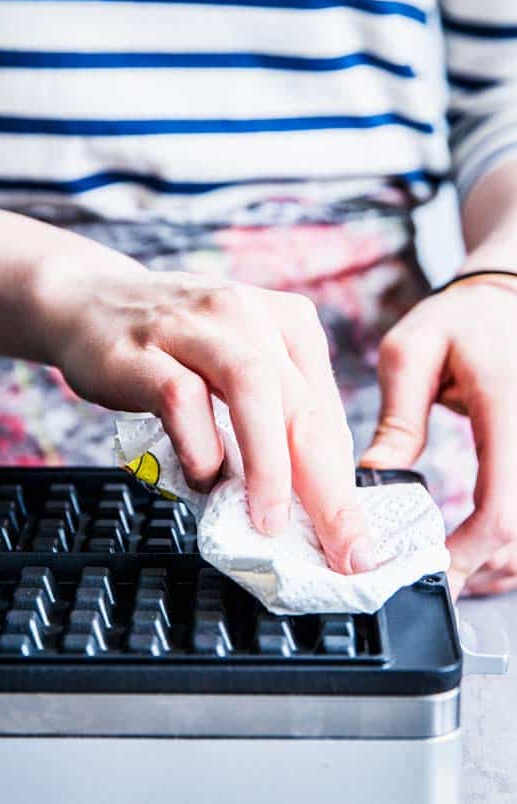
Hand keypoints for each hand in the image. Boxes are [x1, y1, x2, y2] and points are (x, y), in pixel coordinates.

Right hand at [37, 258, 375, 572]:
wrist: (87, 301)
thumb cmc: (171, 347)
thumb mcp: (236, 364)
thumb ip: (272, 417)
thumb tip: (305, 500)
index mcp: (286, 321)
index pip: (326, 412)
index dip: (344, 482)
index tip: (355, 538)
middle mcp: (248, 315)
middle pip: (302, 407)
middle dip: (329, 487)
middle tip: (344, 549)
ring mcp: (195, 326)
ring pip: (252, 389)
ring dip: (268, 465)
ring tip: (270, 520)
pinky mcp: (144, 349)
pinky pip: (182, 399)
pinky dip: (198, 447)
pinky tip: (200, 477)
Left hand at [361, 275, 516, 598]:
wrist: (506, 299)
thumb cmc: (459, 320)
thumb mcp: (411, 352)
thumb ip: (398, 419)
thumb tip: (373, 479)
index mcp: (508, 409)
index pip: (502, 505)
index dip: (467, 551)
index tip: (430, 572)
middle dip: (477, 564)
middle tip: (429, 575)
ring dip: (492, 556)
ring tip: (444, 561)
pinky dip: (502, 536)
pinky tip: (471, 539)